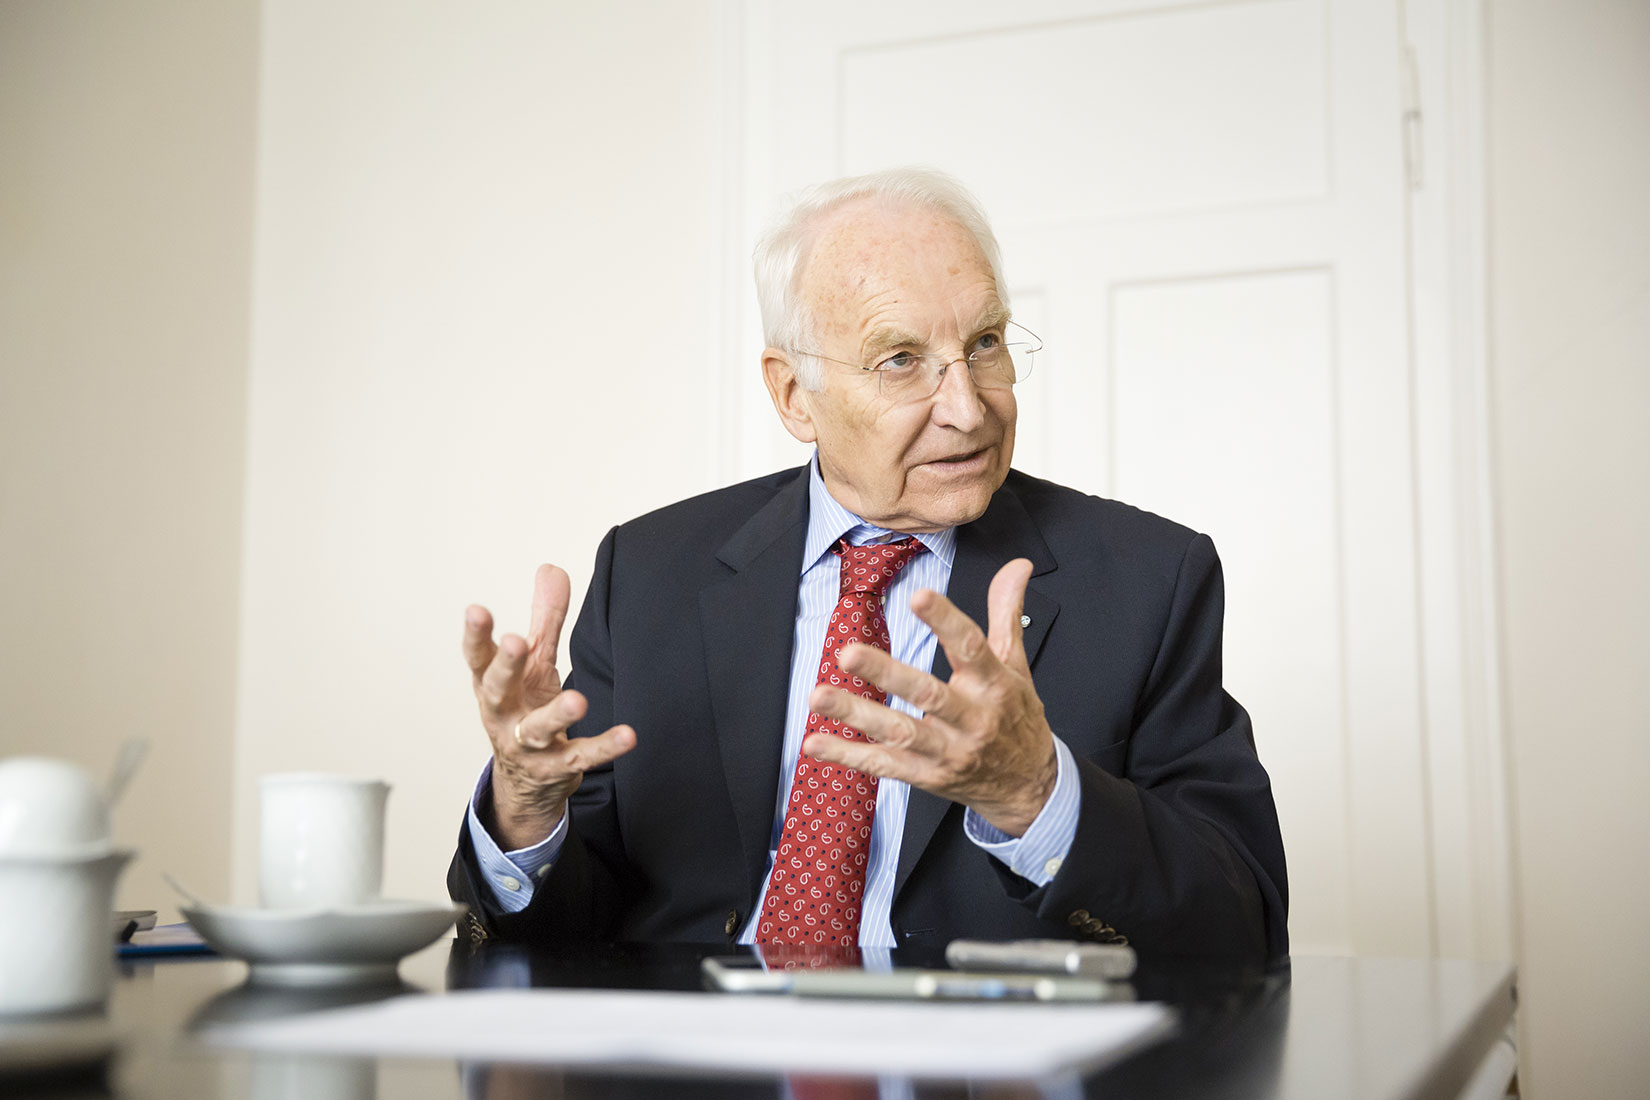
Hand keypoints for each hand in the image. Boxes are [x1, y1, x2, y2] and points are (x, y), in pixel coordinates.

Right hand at [462, 564, 635, 849]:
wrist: (527, 782)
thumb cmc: (526, 708)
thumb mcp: (535, 664)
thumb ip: (545, 619)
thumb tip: (551, 567)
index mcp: (493, 686)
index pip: (478, 659)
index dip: (475, 636)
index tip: (476, 610)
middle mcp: (503, 715)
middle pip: (497, 691)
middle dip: (505, 666)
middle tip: (515, 641)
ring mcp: (526, 746)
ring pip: (537, 730)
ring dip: (556, 715)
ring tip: (578, 699)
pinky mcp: (557, 767)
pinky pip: (580, 756)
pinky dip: (604, 747)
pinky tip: (628, 735)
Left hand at [803, 558, 1056, 836]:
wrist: (1029, 786)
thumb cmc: (1017, 717)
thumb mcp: (1017, 664)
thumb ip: (1007, 612)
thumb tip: (1016, 564)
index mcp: (995, 686)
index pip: (971, 648)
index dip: (946, 621)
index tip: (919, 595)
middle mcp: (972, 720)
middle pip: (928, 695)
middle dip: (886, 673)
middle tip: (848, 653)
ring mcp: (948, 752)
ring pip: (900, 733)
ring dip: (857, 714)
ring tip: (819, 695)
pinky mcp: (928, 776)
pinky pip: (884, 766)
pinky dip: (849, 755)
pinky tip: (815, 743)